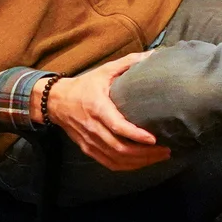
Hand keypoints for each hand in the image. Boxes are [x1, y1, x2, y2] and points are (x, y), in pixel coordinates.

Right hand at [45, 54, 168, 170]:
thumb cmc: (84, 85)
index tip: (154, 139)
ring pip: (116, 159)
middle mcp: (92, 127)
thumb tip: (153, 54)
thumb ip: (128, 63)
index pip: (117, 126)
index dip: (136, 135)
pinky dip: (127, 166)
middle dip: (145, 153)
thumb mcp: (104, 70)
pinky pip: (108, 163)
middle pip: (119, 148)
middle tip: (166, 150)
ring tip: (160, 157)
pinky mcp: (88, 149)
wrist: (55, 102)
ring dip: (139, 162)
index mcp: (97, 107)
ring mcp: (89, 141)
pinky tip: (142, 163)